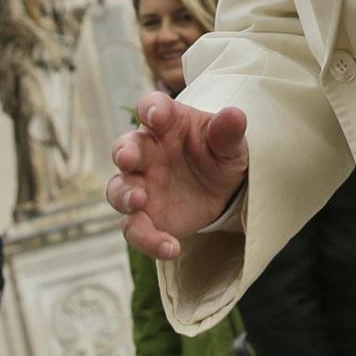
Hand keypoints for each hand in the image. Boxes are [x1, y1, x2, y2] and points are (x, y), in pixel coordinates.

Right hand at [107, 94, 248, 260]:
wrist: (222, 190)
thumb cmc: (219, 154)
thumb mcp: (230, 144)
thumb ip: (228, 132)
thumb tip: (235, 115)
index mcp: (168, 123)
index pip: (152, 107)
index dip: (151, 108)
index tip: (155, 114)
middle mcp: (147, 151)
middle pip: (125, 147)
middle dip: (124, 151)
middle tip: (127, 158)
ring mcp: (141, 184)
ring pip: (119, 189)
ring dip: (124, 195)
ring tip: (139, 202)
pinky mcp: (144, 216)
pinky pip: (135, 229)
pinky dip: (148, 239)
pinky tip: (170, 247)